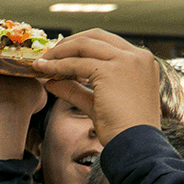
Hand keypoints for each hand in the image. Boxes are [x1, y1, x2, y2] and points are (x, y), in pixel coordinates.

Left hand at [32, 29, 160, 144]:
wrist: (137, 147)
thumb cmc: (124, 132)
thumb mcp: (98, 104)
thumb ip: (77, 90)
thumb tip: (52, 82)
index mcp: (142, 61)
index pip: (107, 42)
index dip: (81, 45)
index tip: (62, 55)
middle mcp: (137, 56)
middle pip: (95, 36)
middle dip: (68, 44)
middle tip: (48, 55)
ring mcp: (126, 61)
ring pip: (84, 45)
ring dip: (59, 53)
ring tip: (41, 63)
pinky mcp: (112, 71)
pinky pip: (77, 64)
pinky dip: (57, 66)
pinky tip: (44, 71)